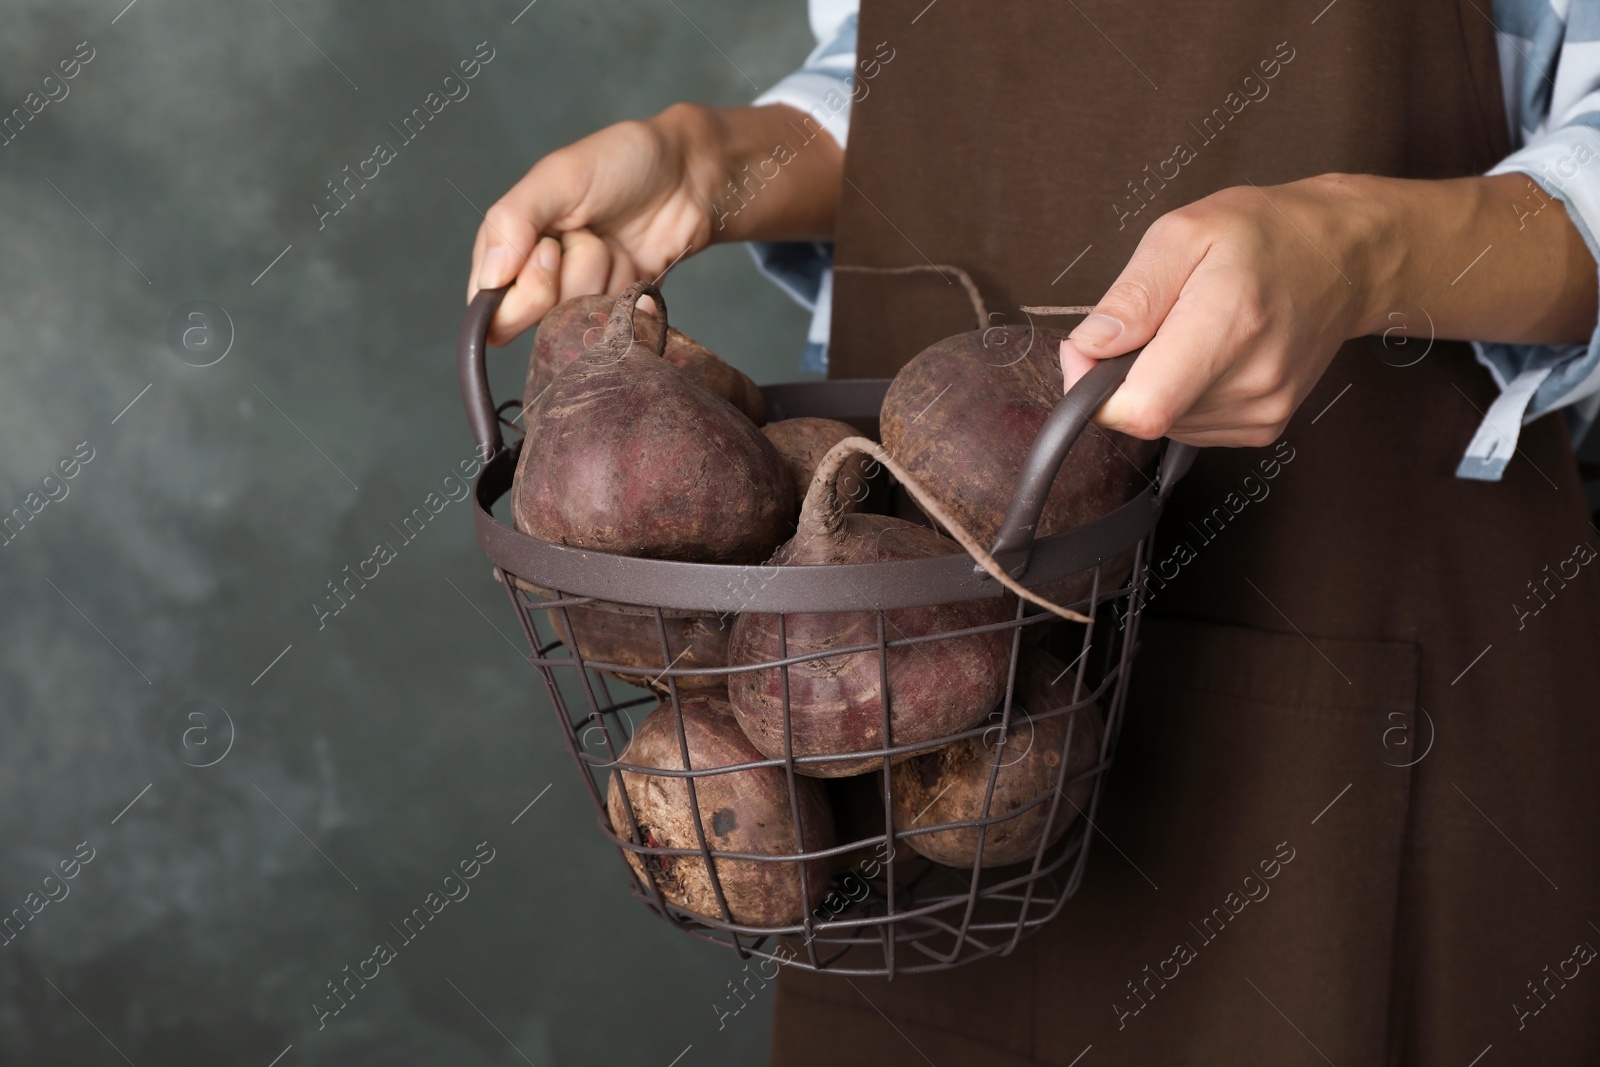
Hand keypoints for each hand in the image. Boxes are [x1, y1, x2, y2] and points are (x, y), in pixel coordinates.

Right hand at [467, 104, 716, 345]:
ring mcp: (583, 297)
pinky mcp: (620, 311)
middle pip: (540, 320)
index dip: (526, 287)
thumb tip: (489, 280)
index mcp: (512, 248)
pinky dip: (634, 295)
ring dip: (609, 276)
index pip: (492, 307)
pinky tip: (639, 264)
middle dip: (574, 276)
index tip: (551, 248)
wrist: (688, 174)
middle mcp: (542, 279)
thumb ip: (512, 222)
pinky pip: (620, 326)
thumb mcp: (557, 177)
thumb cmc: (619, 163)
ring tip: (618, 243)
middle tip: (591, 236)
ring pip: (585, 320)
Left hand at [1059, 176, 1373, 446]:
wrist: (1344, 258)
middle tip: (1156, 322)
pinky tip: (1209, 354)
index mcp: (1228, 326)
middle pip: (1145, 415)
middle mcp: (1251, 381)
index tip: (1091, 353)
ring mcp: (1262, 411)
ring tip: (1192, 331)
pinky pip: (1191, 427)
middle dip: (1126, 375)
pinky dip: (1182, 395)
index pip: (1141, 409)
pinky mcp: (1264, 427)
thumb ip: (1130, 296)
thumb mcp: (1183, 234)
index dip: (1094, 391)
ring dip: (1156, 383)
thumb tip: (1088, 348)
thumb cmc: (1265, 234)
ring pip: (1164, 424)